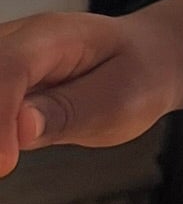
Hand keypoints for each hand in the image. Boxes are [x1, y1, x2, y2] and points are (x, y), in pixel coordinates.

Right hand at [0, 8, 182, 175]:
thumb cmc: (137, 77)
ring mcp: (2, 57)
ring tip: (6, 160)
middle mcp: (17, 40)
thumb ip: (69, 113)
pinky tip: (4, 156)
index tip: (3, 165)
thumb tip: (20, 129)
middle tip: (4, 165)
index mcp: (53, 37)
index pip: (11, 68)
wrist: (146, 60)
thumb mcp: (120, 101)